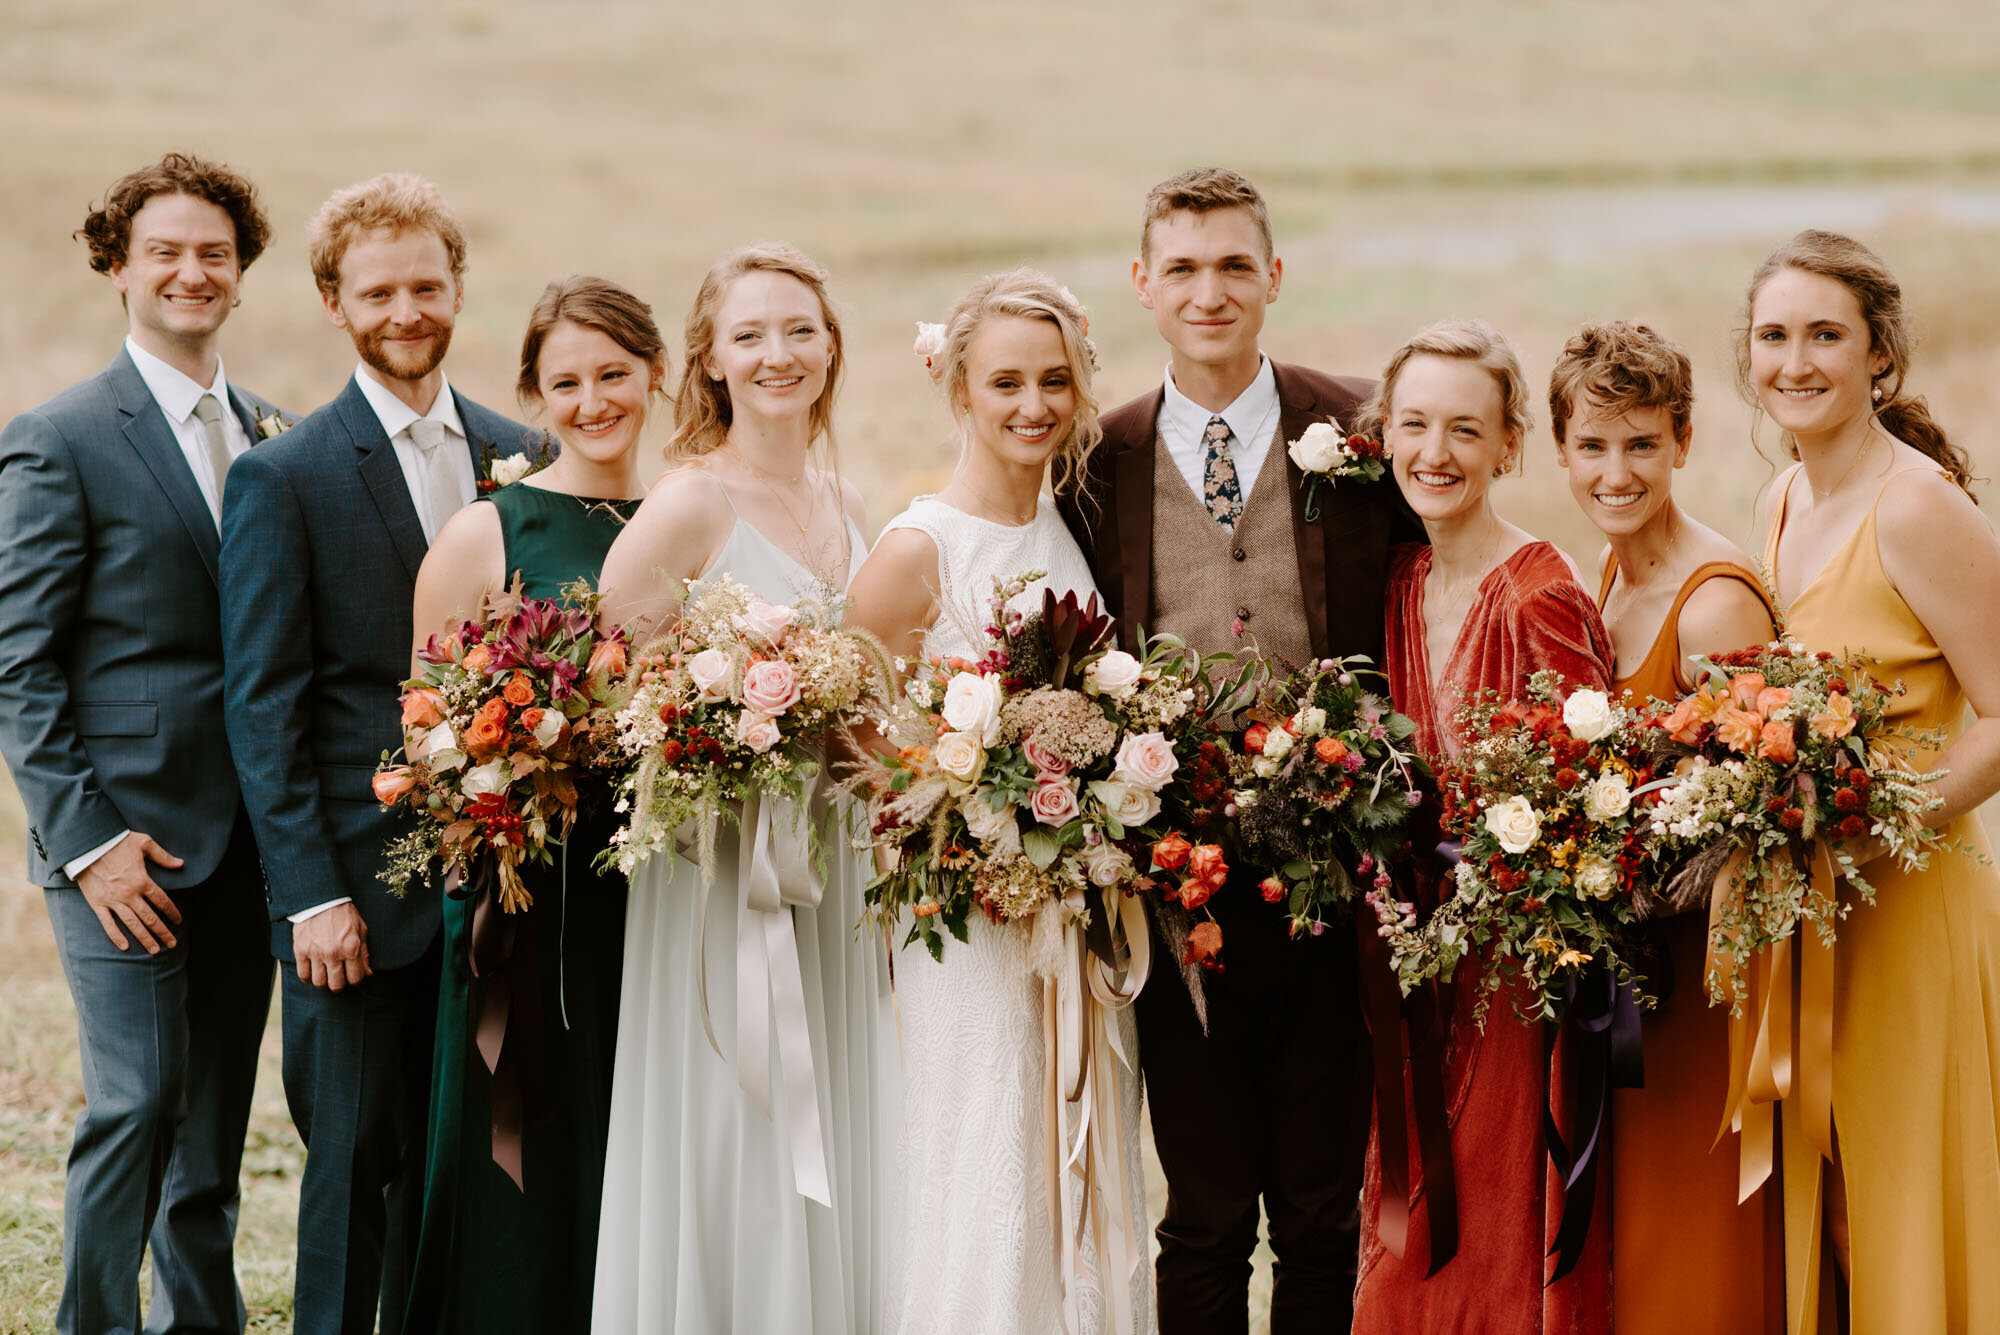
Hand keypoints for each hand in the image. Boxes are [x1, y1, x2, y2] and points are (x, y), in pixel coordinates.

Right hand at [75, 833, 183, 952]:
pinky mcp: (97, 903)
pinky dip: (116, 936)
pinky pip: (107, 924)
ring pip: (132, 924)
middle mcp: (129, 894)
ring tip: (155, 951)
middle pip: (150, 918)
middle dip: (163, 932)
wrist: (87, 845)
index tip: (179, 921)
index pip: (162, 902)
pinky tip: (125, 947)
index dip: (172, 913)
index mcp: (143, 881)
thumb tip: (181, 864)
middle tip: (172, 944)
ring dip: (145, 939)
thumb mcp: (145, 843)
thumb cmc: (117, 842)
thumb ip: (163, 856)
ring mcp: (113, 900)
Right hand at [293, 902, 371, 990]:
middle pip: (336, 985)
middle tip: (338, 979)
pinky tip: (313, 972)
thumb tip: (368, 973)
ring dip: (323, 983)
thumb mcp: (361, 930)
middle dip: (339, 985)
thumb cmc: (344, 914)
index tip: (352, 977)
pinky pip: (303, 975)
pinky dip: (308, 978)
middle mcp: (333, 953)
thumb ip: (364, 954)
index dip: (355, 981)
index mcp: (351, 948)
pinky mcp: (301, 950)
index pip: (355, 978)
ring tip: (325, 975)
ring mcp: (316, 953)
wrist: (322, 899)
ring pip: (319, 983)